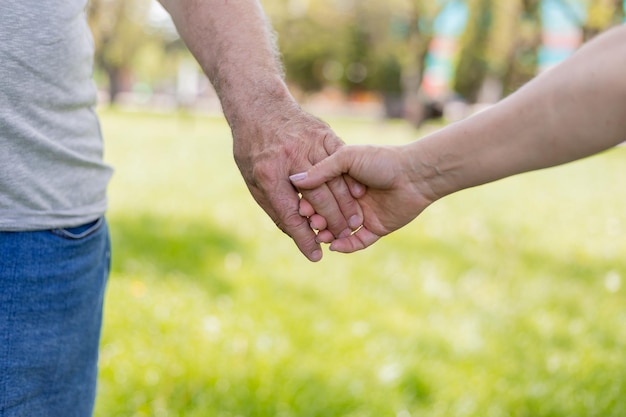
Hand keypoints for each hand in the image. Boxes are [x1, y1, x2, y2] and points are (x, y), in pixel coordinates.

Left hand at [232, 100, 363, 261]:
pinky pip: (342, 161)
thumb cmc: (253, 148)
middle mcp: (290, 159)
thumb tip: (294, 233)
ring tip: (354, 223)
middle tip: (342, 238)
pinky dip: (350, 180)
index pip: (289, 214)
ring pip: (334, 181)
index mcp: (268, 174)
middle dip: (332, 223)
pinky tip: (357, 196)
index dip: (304, 238)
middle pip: (318, 199)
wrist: (259, 106)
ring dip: (346, 205)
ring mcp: (309, 144)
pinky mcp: (324, 133)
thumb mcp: (252, 180)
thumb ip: (274, 207)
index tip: (315, 255)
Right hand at [290, 144, 435, 252]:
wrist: (414, 174)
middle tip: (312, 222)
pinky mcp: (375, 229)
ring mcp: (362, 215)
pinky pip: (357, 241)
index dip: (308, 203)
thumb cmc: (382, 160)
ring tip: (321, 236)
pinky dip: (345, 246)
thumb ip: (321, 170)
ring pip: (339, 230)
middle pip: (326, 215)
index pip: (318, 195)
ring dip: (328, 234)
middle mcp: (350, 199)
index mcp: (341, 181)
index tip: (301, 208)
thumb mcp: (347, 158)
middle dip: (317, 220)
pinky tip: (334, 246)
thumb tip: (294, 179)